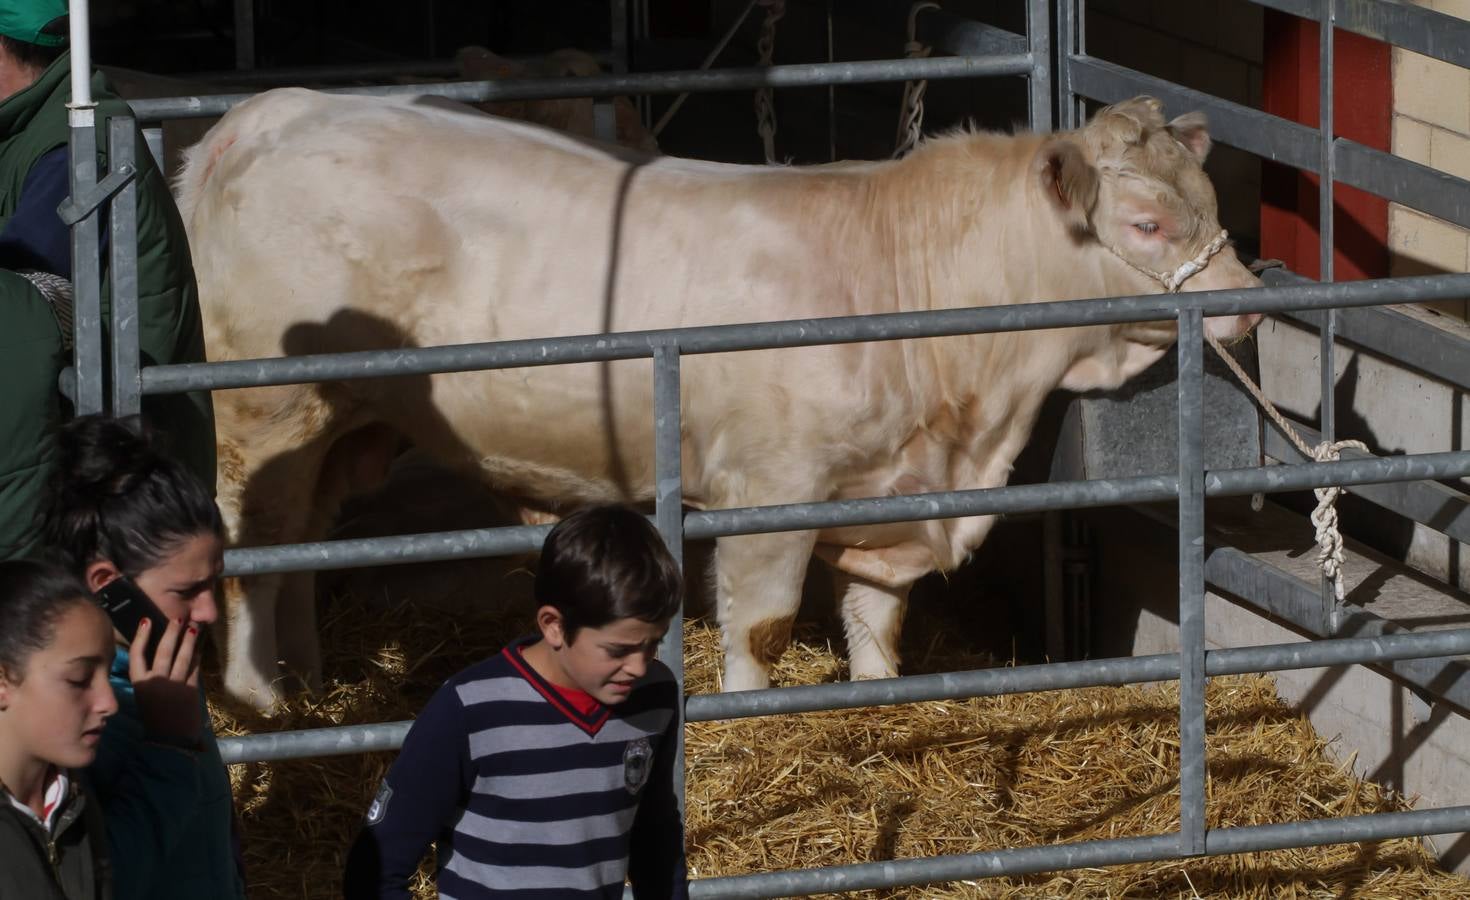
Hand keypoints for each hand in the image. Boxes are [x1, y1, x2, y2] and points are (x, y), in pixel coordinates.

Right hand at [128, 617, 202, 744]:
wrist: (170, 739)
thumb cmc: (155, 718)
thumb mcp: (145, 697)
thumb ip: (149, 679)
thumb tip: (154, 658)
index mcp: (140, 684)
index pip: (136, 655)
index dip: (141, 637)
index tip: (145, 621)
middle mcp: (156, 681)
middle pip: (163, 650)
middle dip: (171, 632)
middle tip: (178, 617)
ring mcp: (174, 685)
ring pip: (182, 656)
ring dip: (189, 640)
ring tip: (193, 627)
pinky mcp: (190, 689)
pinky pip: (195, 668)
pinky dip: (198, 656)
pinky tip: (201, 646)